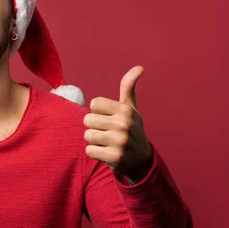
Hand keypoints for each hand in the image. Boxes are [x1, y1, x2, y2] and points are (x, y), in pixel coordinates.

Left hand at [83, 66, 152, 183]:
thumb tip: (139, 67)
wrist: (141, 160)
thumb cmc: (131, 129)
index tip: (109, 118)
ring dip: (93, 141)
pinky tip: (106, 152)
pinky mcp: (114, 157)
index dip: (98, 112)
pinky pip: (89, 150)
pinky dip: (94, 153)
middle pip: (88, 120)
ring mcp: (120, 141)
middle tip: (107, 133)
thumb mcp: (131, 108)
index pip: (94, 103)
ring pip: (87, 135)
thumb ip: (128, 87)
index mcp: (125, 110)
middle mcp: (124, 124)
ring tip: (107, 142)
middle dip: (94, 127)